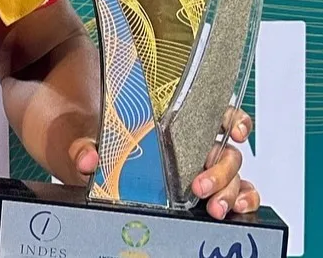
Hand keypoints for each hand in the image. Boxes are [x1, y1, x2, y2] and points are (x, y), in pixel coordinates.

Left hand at [67, 108, 258, 219]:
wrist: (87, 153)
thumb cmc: (94, 136)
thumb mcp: (85, 134)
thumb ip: (84, 146)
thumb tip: (87, 158)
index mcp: (172, 119)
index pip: (214, 112)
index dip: (231, 119)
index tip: (232, 130)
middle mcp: (191, 141)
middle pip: (225, 151)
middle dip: (221, 170)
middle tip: (201, 187)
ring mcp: (196, 166)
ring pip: (231, 175)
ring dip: (230, 190)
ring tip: (214, 206)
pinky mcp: (197, 189)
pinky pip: (229, 192)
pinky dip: (238, 200)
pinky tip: (231, 208)